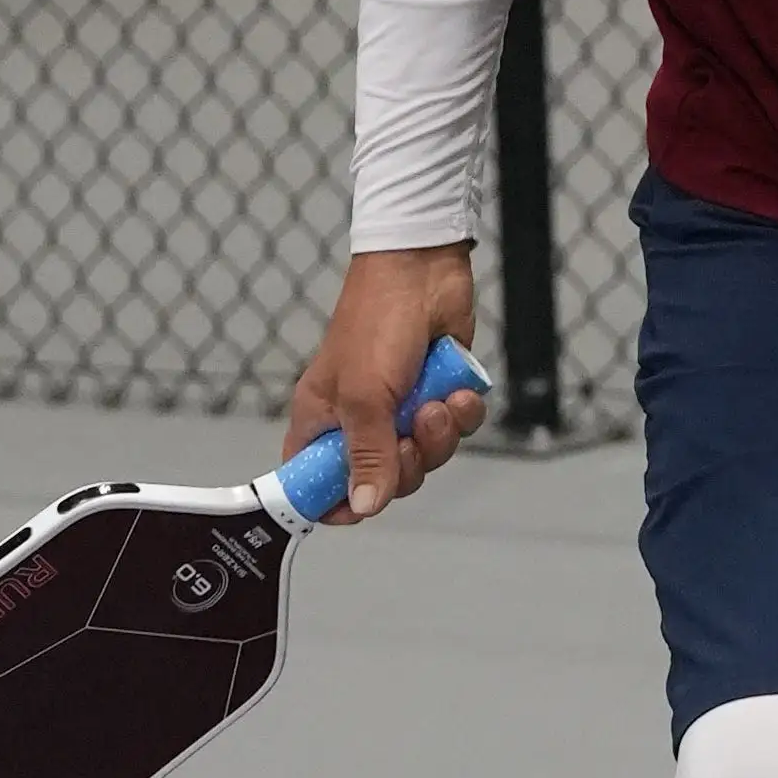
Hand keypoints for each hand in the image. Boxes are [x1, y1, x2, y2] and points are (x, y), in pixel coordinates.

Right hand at [280, 244, 492, 519]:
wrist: (424, 270)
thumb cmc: (378, 323)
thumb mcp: (366, 397)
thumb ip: (367, 456)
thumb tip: (365, 506)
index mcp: (322, 423)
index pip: (315, 484)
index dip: (337, 503)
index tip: (363, 507)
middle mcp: (360, 421)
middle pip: (383, 480)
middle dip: (408, 464)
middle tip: (411, 436)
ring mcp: (401, 409)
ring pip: (426, 457)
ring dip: (439, 436)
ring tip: (438, 403)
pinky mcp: (437, 394)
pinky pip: (455, 430)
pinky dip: (462, 414)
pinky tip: (459, 391)